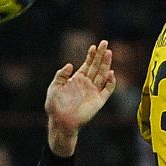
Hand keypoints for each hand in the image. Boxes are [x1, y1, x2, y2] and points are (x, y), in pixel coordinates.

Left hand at [45, 41, 116, 156]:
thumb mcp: (54, 87)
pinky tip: (111, 74)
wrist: (60, 122)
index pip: (87, 64)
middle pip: (97, 67)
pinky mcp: (98, 101)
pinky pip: (107, 90)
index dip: (91, 55)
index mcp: (77, 79)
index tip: (93, 46)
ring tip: (109, 53)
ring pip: (103, 75)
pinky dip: (111, 82)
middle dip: (101, 55)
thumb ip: (61, 75)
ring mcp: (94, 91)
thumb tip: (70, 64)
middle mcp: (87, 84)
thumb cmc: (55, 106)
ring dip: (106, 64)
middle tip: (105, 43)